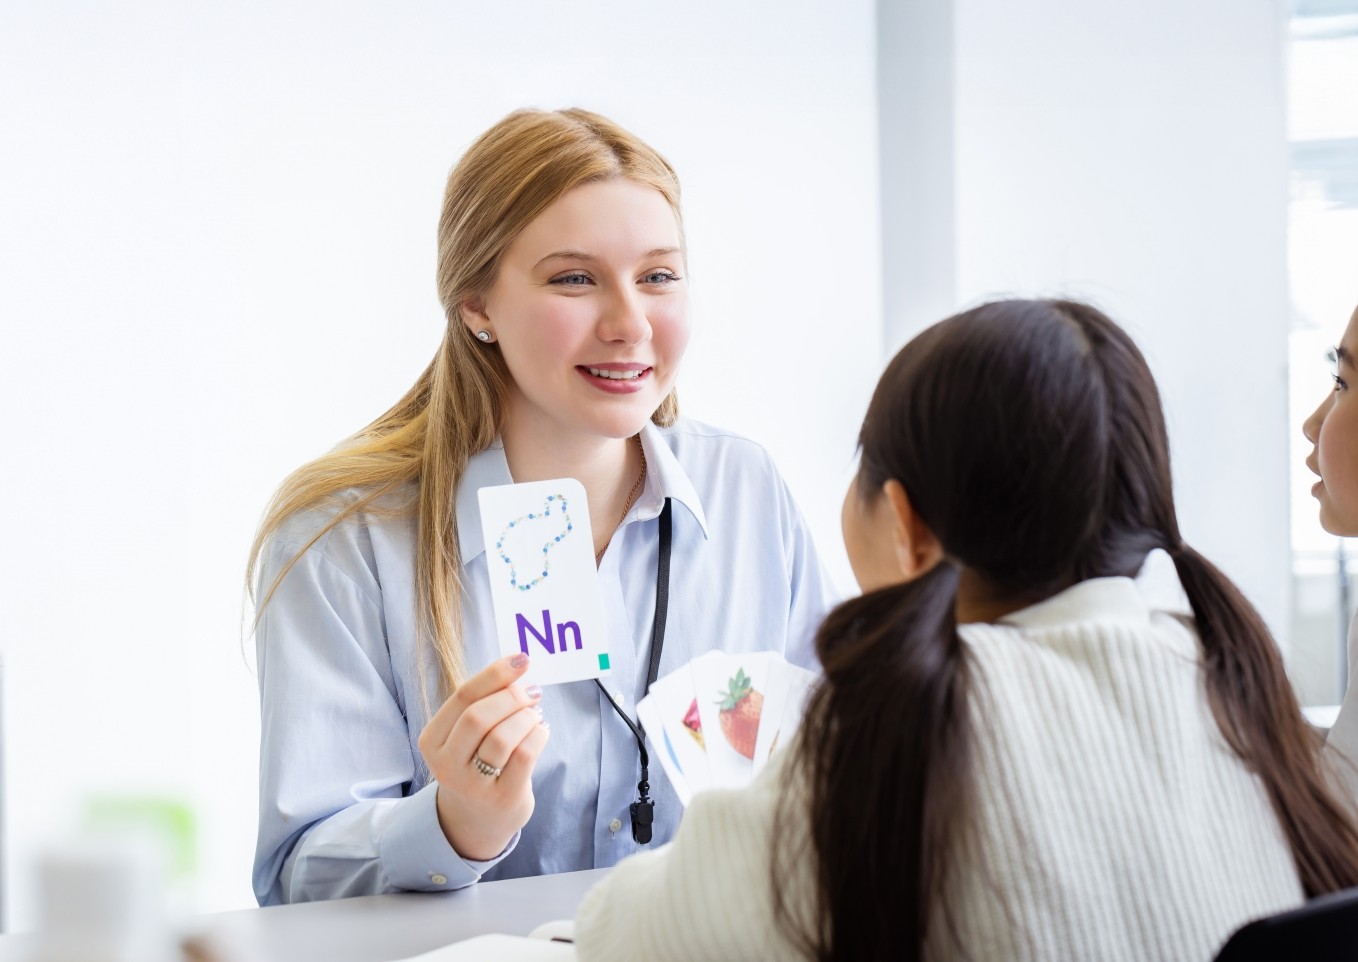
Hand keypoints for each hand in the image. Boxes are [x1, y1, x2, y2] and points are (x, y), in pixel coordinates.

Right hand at [417, 653, 549, 860]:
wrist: (475, 820)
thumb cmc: (474, 763)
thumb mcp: (465, 735)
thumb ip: (483, 703)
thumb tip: (518, 666)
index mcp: (431, 741)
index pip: (463, 697)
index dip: (495, 674)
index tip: (521, 659)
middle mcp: (446, 765)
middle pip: (480, 717)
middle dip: (512, 696)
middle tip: (533, 691)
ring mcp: (473, 786)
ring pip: (503, 737)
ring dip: (526, 717)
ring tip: (534, 714)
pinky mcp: (502, 799)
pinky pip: (525, 756)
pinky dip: (538, 735)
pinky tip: (540, 731)